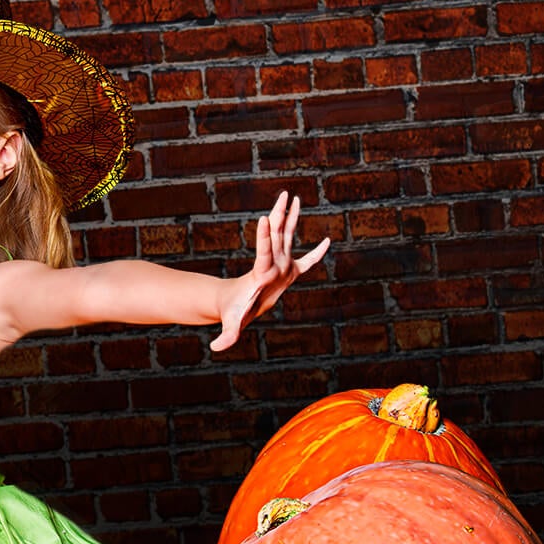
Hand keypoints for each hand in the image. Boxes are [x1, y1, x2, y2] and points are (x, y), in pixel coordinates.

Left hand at [211, 190, 329, 351]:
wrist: (233, 304)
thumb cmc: (233, 312)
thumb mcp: (232, 324)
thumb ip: (227, 336)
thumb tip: (216, 349)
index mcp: (261, 272)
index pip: (263, 251)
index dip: (264, 236)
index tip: (265, 218)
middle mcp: (272, 264)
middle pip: (276, 235)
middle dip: (280, 214)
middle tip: (284, 195)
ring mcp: (280, 265)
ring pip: (286, 236)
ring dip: (290, 218)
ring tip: (293, 197)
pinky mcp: (288, 272)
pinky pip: (306, 261)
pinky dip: (317, 254)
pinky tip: (327, 242)